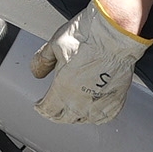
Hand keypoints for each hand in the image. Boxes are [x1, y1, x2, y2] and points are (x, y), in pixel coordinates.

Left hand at [27, 0, 151, 123]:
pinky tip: (94, 111)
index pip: (48, 110)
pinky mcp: (116, 99)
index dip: (41, 108)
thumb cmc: (88, 34)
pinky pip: (105, 116)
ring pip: (84, 119)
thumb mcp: (54, 44)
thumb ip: (42, 61)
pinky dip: (97, 116)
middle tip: (53, 109)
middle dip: (56, 114)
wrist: (116, 32)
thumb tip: (36, 72)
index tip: (40, 106)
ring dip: (76, 116)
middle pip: (65, 118)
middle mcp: (81, 101)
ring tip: (72, 111)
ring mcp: (100, 102)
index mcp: (62, 89)